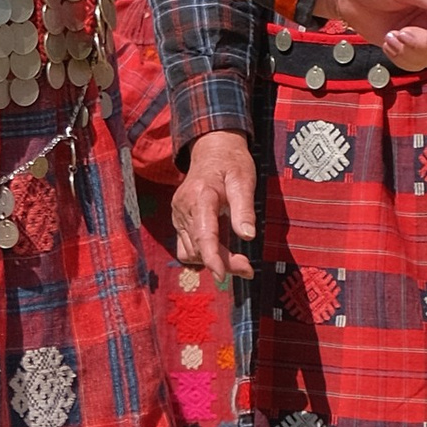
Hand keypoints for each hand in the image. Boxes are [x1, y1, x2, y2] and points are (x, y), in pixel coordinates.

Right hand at [173, 132, 259, 282]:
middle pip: (199, 248)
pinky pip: (187, 246)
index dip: (212, 258)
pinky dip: (203, 254)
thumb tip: (248, 237)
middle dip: (223, 262)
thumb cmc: (231, 163)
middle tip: (248, 269)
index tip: (222, 276)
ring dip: (213, 261)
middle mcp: (183, 208)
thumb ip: (244, 208)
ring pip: (191, 251)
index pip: (203, 234)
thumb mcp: (244, 180)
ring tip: (238, 261)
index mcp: (200, 196)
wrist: (213, 150)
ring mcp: (178, 215)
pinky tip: (221, 252)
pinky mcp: (179, 220)